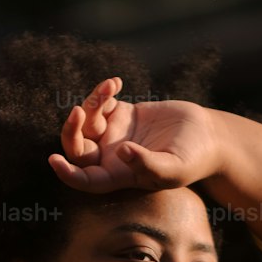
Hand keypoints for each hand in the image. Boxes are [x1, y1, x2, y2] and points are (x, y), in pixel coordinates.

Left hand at [48, 76, 220, 192]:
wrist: (207, 136)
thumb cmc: (192, 160)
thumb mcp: (174, 169)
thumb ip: (148, 165)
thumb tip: (122, 152)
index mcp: (118, 176)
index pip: (85, 179)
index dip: (67, 173)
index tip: (54, 159)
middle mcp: (111, 158)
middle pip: (77, 149)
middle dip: (72, 131)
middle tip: (78, 112)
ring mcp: (115, 134)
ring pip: (86, 122)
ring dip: (92, 103)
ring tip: (110, 88)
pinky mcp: (122, 114)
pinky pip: (101, 103)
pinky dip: (102, 91)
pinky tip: (116, 82)